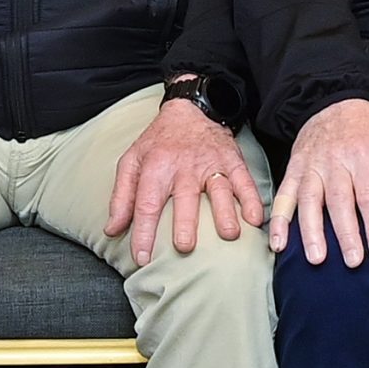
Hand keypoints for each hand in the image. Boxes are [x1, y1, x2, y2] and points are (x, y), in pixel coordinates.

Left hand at [105, 98, 266, 266]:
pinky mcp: (232, 161)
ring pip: (219, 190)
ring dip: (225, 212)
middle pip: (184, 198)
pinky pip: (244, 181)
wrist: (190, 109)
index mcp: (156, 167)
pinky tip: (255, 219)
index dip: (143, 232)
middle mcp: (184, 166)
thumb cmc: (158, 143)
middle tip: (184, 247)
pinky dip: (252, 199)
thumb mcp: (131, 161)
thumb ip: (121, 197)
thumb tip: (112, 230)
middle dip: (185, 223)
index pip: (146, 203)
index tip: (141, 258)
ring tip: (229, 234)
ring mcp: (211, 163)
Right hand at [269, 98, 368, 268]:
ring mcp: (311, 165)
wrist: (334, 101)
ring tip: (317, 258)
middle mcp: (335, 161)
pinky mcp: (294, 168)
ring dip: (311, 231)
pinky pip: (284, 196)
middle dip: (346, 234)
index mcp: (364, 156)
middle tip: (353, 262)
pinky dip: (279, 220)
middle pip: (340, 201)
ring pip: (310, 201)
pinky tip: (278, 242)